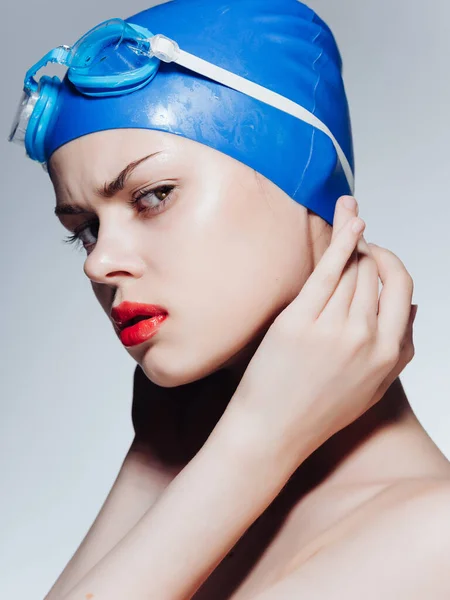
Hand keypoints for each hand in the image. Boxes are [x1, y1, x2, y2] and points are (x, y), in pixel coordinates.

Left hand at [227, 196, 415, 464]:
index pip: (402, 291)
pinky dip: (342, 239)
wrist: (272, 432)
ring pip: (353, 269)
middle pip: (375, 274)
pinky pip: (328, 270)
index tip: (374, 254)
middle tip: (353, 236)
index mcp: (391, 355)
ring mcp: (335, 330)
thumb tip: (413, 311)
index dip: (389, 265)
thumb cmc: (318, 409)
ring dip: (350, 242)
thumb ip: (400, 349)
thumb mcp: (373, 387)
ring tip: (346, 216)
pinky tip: (349, 218)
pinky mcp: (301, 322)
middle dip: (366, 250)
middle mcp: (368, 339)